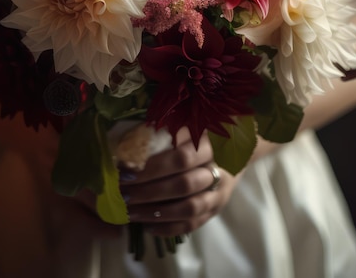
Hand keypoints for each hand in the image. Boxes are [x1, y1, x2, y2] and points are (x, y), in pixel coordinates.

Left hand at [119, 128, 237, 237]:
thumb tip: (131, 143)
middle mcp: (217, 170)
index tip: (126, 171)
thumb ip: (163, 131)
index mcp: (207, 145)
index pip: (181, 158)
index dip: (152, 167)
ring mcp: (218, 193)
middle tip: (123, 194)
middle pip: (183, 185)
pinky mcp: (215, 210)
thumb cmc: (198, 136)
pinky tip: (147, 226)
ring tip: (131, 212)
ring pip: (188, 209)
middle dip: (149, 192)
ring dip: (156, 213)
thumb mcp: (183, 126)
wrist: (232, 152)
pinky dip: (168, 228)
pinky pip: (192, 225)